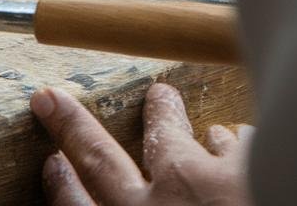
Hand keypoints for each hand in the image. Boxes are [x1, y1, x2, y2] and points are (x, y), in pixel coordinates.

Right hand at [32, 83, 253, 205]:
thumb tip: (147, 196)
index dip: (61, 187)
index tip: (51, 161)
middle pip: (100, 159)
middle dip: (74, 128)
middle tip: (57, 101)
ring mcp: (196, 183)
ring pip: (170, 139)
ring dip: (164, 118)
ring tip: (165, 102)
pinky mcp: (245, 168)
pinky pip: (234, 142)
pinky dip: (234, 140)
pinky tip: (241, 132)